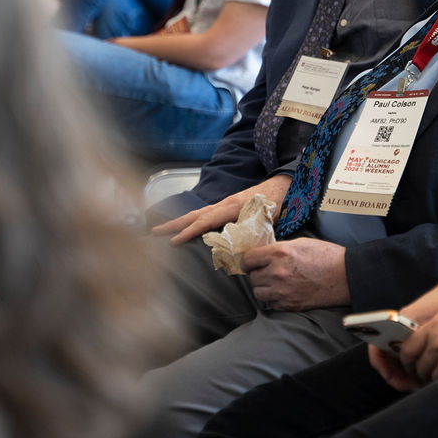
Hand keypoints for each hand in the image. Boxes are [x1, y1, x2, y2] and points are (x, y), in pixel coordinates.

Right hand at [150, 176, 289, 244]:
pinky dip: (191, 219)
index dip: (189, 232)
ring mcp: (224, 203)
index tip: (173, 241)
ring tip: (162, 230)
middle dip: (173, 224)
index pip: (206, 221)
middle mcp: (225, 203)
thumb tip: (241, 252)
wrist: (284, 185)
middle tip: (153, 232)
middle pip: (195, 215)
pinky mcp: (227, 205)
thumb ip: (253, 232)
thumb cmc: (278, 202)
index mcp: (233, 207)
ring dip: (179, 221)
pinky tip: (185, 227)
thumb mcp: (268, 218)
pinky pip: (204, 213)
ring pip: (198, 213)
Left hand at [240, 237, 348, 309]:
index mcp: (279, 253)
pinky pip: (270, 304)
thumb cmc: (327, 256)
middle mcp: (277, 272)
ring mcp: (282, 291)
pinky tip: (285, 292)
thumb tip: (263, 254)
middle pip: (252, 277)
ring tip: (276, 283)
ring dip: (264, 288)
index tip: (251, 262)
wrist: (345, 276)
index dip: (248, 261)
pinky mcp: (289, 305)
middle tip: (268, 271)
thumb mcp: (301, 243)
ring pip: (258, 292)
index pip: (248, 259)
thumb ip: (279, 249)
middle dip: (258, 274)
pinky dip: (274, 299)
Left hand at [371, 291, 437, 393]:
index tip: (411, 364)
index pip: (408, 347)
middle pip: (417, 364)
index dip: (407, 359)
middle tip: (423, 377)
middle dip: (418, 373)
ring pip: (429, 375)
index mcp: (435, 324)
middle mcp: (437, 340)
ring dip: (431, 380)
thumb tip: (431, 342)